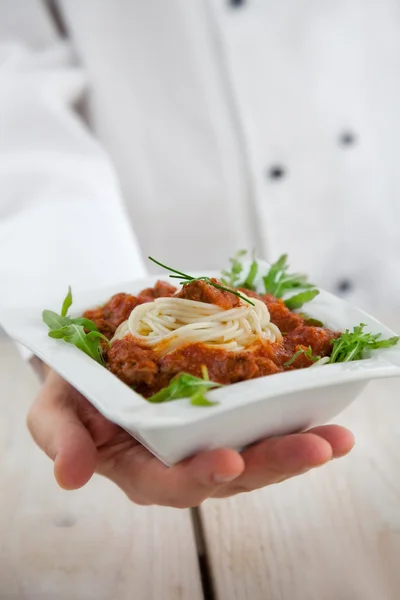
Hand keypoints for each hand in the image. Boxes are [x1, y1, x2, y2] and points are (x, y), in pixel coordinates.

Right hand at [27, 370, 354, 507]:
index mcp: (141, 469)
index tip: (226, 461)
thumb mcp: (54, 413)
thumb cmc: (75, 394)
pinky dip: (295, 417)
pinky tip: (323, 408)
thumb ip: (62, 440)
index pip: (173, 483)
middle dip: (274, 463)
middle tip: (317, 448)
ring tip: (336, 437)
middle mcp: (183, 463)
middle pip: (233, 475)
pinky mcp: (230, 417)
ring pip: (258, 454)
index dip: (200, 476)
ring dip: (298, 446)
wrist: (100, 362)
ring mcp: (210, 440)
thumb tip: (70, 475)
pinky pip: (265, 424)